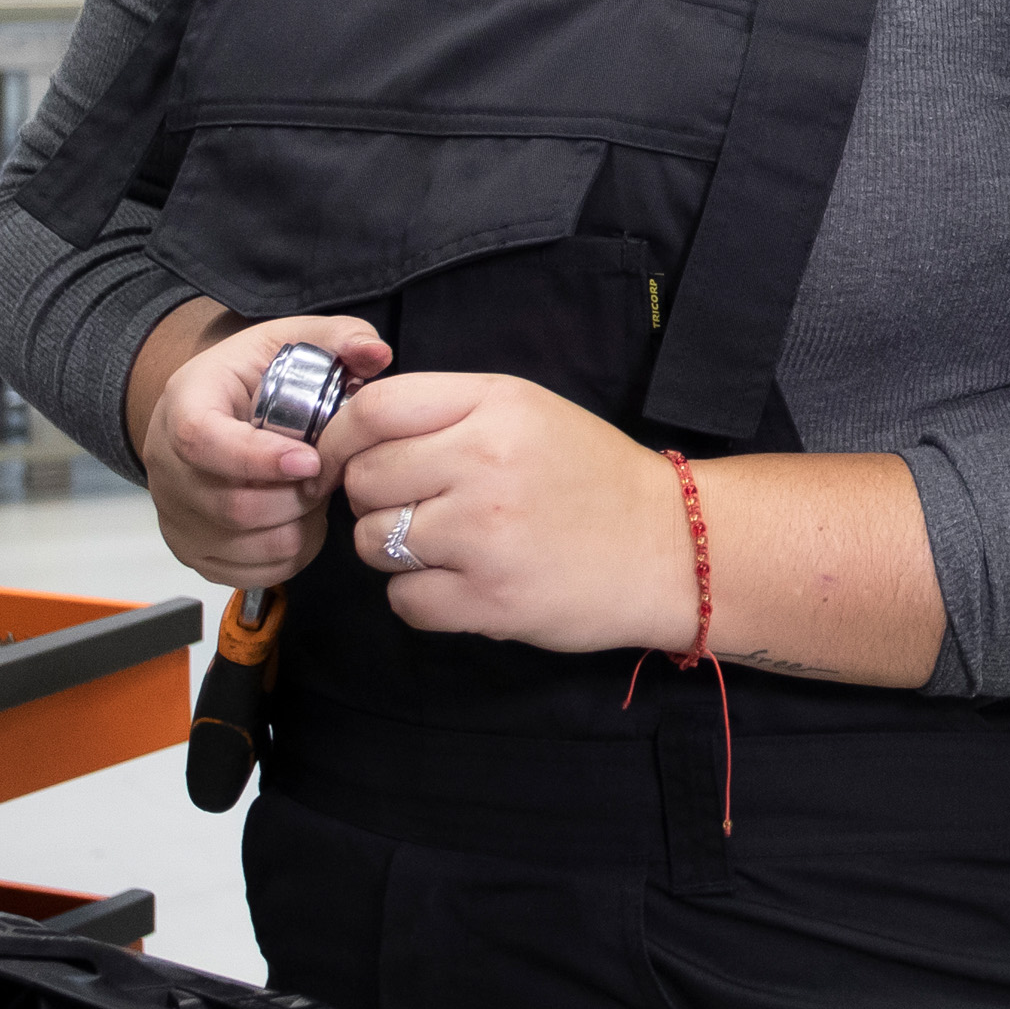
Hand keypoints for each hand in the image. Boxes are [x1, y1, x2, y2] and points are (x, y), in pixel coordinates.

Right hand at [130, 307, 388, 592]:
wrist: (207, 408)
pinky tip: (297, 518)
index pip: (202, 440)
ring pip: (249, 545)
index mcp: (185, 403)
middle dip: (298, 496)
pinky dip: (288, 553)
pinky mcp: (192, 550)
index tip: (311, 460)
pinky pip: (251, 571)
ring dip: (299, 525)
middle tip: (325, 473)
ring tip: (310, 492)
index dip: (259, 458)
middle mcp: (168, 465)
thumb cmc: (251, 376)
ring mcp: (176, 514)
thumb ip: (338, 337)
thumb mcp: (289, 339)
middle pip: (234, 506)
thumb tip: (376, 354)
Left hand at [333, 370, 694, 654]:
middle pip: (364, 479)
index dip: (340, 436)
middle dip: (373, 497)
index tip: (344, 458)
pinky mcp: (488, 601)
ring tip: (443, 545)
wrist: (669, 548)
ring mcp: (484, 536)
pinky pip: (402, 599)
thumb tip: (355, 427)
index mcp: (494, 407)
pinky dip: (419, 596)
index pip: (373, 411)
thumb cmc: (591, 476)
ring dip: (392, 548)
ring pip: (372, 542)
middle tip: (413, 505)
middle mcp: (484, 464)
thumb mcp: (527, 410)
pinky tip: (459, 581)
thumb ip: (447, 409)